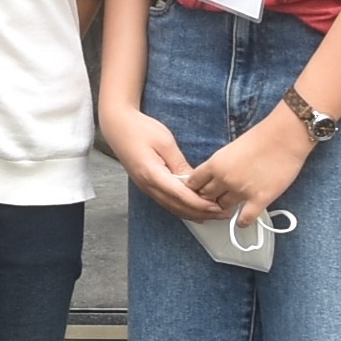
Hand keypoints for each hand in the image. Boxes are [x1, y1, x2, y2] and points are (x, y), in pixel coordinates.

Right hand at [100, 99, 216, 222]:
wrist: (117, 126)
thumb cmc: (140, 129)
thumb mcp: (165, 142)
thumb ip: (180, 164)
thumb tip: (194, 181)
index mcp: (152, 174)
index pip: (180, 195)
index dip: (200, 204)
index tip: (217, 207)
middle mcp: (148, 186)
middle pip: (177, 206)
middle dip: (201, 212)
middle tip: (223, 214)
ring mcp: (146, 188)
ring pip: (172, 207)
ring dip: (193, 213)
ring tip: (213, 214)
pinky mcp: (147, 185)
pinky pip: (167, 202)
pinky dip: (183, 207)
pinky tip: (194, 209)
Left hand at [189, 107, 315, 227]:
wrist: (285, 137)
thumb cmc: (262, 137)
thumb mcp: (231, 148)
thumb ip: (220, 164)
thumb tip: (214, 177)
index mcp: (215, 164)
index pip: (193, 183)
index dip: (196, 187)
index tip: (201, 188)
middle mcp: (225, 179)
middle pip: (206, 198)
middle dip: (210, 197)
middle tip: (217, 196)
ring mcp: (241, 191)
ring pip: (223, 208)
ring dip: (226, 207)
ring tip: (233, 203)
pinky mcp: (259, 199)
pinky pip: (245, 219)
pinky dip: (242, 221)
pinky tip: (244, 218)